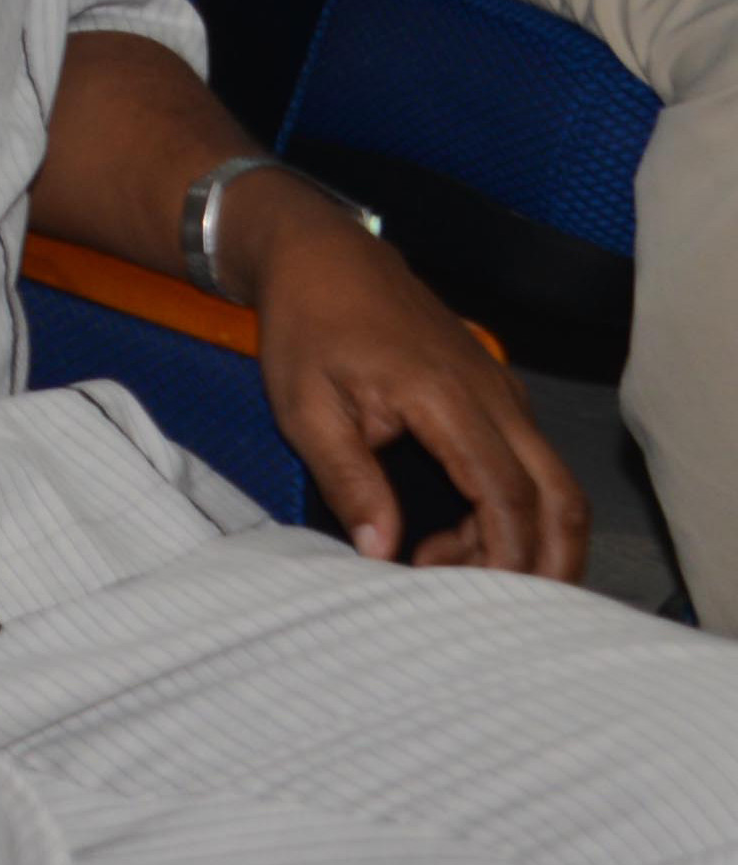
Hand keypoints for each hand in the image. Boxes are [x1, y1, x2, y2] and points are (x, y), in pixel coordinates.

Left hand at [240, 181, 587, 573]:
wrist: (322, 256)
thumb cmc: (307, 326)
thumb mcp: (305, 407)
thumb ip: (348, 480)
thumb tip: (381, 551)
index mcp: (449, 398)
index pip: (507, 494)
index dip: (503, 555)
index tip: (469, 598)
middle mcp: (495, 396)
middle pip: (560, 496)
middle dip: (549, 562)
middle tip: (496, 609)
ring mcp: (503, 392)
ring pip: (552, 483)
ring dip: (525, 538)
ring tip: (448, 566)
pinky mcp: (497, 395)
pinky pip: (530, 463)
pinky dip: (513, 509)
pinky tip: (454, 533)